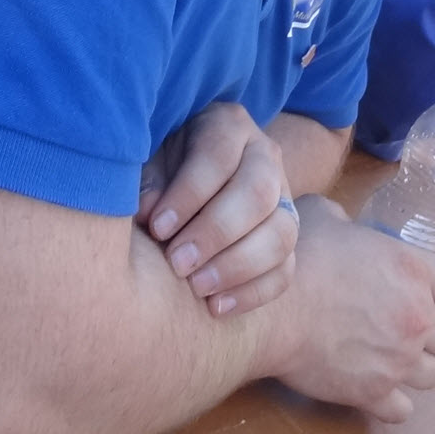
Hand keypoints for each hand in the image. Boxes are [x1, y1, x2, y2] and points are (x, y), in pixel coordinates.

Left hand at [138, 103, 295, 317]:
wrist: (195, 185)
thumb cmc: (166, 168)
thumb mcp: (153, 161)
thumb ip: (149, 183)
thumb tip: (145, 213)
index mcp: (229, 126)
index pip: (218, 156)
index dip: (189, 194)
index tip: (157, 227)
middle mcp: (266, 157)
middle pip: (258, 193)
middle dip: (215, 233)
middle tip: (177, 263)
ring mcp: (285, 199)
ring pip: (282, 234)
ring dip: (238, 266)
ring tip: (196, 288)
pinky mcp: (289, 239)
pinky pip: (286, 271)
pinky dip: (254, 293)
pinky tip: (216, 307)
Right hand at [275, 200, 434, 421]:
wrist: (271, 312)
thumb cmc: (298, 258)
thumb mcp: (325, 217)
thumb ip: (347, 222)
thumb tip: (344, 226)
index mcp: (413, 270)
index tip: (434, 293)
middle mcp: (416, 318)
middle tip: (407, 323)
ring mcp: (398, 361)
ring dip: (417, 365)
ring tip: (391, 353)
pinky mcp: (374, 393)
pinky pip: (403, 409)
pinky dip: (392, 399)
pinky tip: (374, 381)